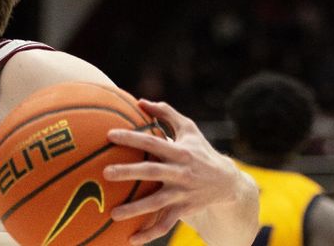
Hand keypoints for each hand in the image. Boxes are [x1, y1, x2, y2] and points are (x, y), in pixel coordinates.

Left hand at [103, 100, 257, 245]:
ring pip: (156, 203)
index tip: (109, 135)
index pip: (152, 141)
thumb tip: (139, 100)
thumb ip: (165, 112)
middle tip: (105, 172)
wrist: (228, 183)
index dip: (131, 137)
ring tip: (113, 214)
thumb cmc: (200, 150)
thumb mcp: (188, 128)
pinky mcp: (183, 209)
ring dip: (135, 209)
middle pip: (151, 171)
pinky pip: (165, 224)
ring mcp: (182, 193)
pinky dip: (150, 233)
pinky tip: (131, 240)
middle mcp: (179, 172)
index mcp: (178, 151)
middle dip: (128, 172)